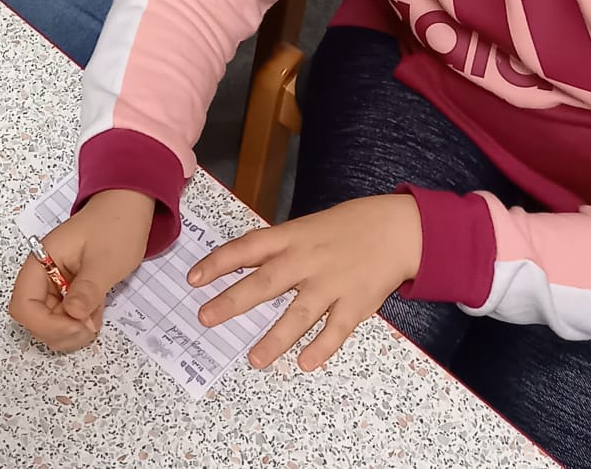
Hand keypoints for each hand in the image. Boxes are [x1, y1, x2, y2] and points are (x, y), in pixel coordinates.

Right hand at [7, 189, 154, 352]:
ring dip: (69, 332)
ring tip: (94, 320)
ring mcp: (55, 285)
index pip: (23, 305)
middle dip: (59, 331)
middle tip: (89, 326)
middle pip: (33, 318)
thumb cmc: (115, 227)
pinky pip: (64, 319)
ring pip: (48, 324)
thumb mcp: (105, 261)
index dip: (45, 324)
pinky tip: (95, 315)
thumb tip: (74, 316)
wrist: (127, 209)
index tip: (76, 324)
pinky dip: (78, 326)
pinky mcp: (69, 292)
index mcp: (41, 262)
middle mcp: (42, 276)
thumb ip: (87, 290)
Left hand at [191, 194, 421, 371]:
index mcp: (292, 237)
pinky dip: (321, 347)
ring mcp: (332, 283)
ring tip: (254, 360)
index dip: (218, 263)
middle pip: (265, 282)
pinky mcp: (357, 304)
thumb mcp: (306, 227)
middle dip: (233, 301)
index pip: (247, 248)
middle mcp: (308, 260)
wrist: (397, 229)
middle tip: (205, 318)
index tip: (193, 279)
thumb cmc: (346, 227)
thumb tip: (242, 264)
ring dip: (275, 338)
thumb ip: (278, 247)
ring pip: (299, 313)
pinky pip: (336, 330)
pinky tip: (305, 363)